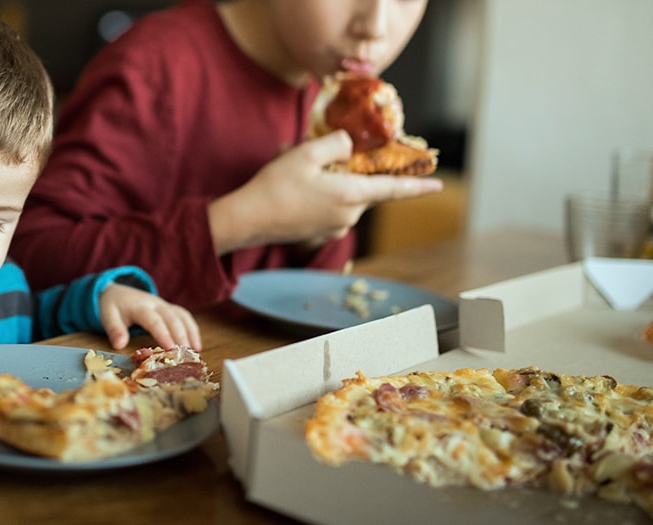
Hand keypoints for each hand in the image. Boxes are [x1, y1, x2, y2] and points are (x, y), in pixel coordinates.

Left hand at [98, 284, 200, 350]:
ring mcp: (164, 305)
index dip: (163, 334)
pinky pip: (184, 316)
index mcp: (141, 306)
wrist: (117, 291)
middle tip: (187, 353)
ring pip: (182, 316)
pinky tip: (197, 344)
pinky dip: (192, 329)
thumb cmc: (113, 306)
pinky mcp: (169, 308)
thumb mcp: (108, 316)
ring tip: (196, 350)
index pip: (154, 320)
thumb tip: (119, 345)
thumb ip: (114, 329)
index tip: (170, 348)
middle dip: (181, 335)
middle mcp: (156, 304)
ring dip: (191, 332)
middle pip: (172, 318)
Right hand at [209, 130, 442, 253]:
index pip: (393, 189)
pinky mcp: (318, 231)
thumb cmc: (276, 186)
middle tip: (318, 154)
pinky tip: (294, 184)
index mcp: (351, 195)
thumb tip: (349, 145)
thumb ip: (336, 143)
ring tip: (296, 167)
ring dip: (329, 178)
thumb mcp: (306, 153)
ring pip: (344, 194)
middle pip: (363, 186)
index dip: (417, 186)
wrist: (247, 219)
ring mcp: (333, 226)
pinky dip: (320, 192)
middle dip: (348, 168)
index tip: (438, 184)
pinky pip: (330, 206)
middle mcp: (348, 215)